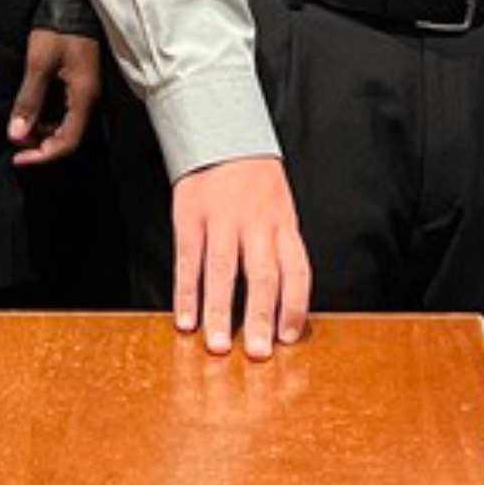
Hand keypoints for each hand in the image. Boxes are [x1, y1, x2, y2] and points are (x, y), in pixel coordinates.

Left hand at [7, 28, 101, 167]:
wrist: (74, 1)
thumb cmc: (59, 30)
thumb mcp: (39, 64)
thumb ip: (29, 100)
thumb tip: (17, 135)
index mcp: (83, 98)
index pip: (67, 143)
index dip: (42, 156)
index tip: (17, 158)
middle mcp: (88, 100)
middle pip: (67, 137)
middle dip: (39, 144)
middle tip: (14, 137)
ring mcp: (85, 92)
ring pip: (64, 125)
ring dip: (41, 130)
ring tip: (19, 122)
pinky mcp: (80, 84)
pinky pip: (64, 111)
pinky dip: (46, 116)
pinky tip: (30, 109)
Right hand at [172, 155, 311, 359]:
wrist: (222, 130)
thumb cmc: (255, 181)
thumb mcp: (280, 208)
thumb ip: (281, 249)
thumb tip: (285, 303)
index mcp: (284, 223)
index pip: (297, 271)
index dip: (295, 307)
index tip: (288, 338)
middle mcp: (256, 222)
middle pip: (263, 276)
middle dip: (261, 319)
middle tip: (258, 355)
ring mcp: (222, 218)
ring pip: (223, 271)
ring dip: (220, 313)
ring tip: (218, 347)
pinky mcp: (191, 215)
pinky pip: (188, 259)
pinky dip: (187, 293)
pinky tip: (186, 320)